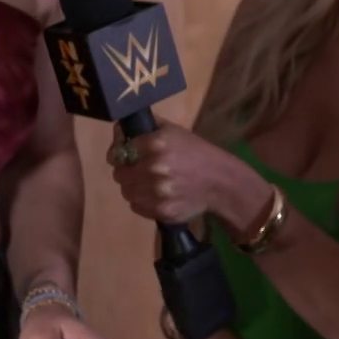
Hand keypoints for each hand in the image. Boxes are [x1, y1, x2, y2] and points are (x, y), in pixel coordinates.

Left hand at [109, 123, 269, 231]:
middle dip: (126, 172)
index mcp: (156, 144)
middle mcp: (154, 168)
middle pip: (119, 174)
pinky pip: (137, 207)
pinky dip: (142, 202)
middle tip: (139, 171)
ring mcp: (157, 192)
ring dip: (134, 188)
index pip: (118, 151)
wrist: (220, 182)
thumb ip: (147, 127)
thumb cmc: (196, 152)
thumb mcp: (174, 131)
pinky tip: (156, 196)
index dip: (120, 154)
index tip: (126, 156)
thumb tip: (119, 130)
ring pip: (127, 192)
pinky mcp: (162, 211)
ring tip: (148, 184)